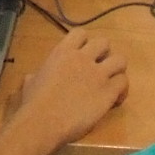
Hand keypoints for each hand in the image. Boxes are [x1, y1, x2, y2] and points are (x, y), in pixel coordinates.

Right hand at [10, 28, 125, 154]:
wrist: (43, 122)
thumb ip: (38, 74)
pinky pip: (123, 82)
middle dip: (104, 54)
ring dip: (117, 70)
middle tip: (99, 69)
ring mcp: (98, 74)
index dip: (84, 44)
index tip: (82, 55)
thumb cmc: (33, 103)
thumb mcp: (31, 81)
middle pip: (104, 42)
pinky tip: (114, 101)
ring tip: (111, 83)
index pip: (81, 33)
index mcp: (62, 52)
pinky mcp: (108, 92)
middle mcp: (83, 58)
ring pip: (120, 60)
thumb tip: (34, 78)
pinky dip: (121, 90)